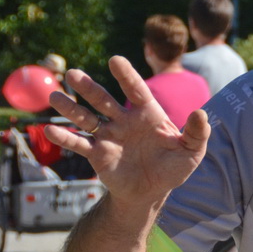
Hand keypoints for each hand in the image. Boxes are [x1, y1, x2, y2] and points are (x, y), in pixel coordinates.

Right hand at [41, 57, 209, 209]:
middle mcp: (124, 120)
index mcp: (147, 114)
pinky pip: (79, 143)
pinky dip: (65, 137)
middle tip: (72, 74)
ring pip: (86, 118)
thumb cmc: (173, 167)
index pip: (136, 90)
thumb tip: (201, 113)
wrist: (152, 191)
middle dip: (88, 87)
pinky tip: (50, 130)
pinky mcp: (97, 153)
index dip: (126, 75)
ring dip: (70, 108)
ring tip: (54, 96)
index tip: (115, 60)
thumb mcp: (192, 151)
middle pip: (103, 100)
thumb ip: (197, 132)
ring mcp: (108, 135)